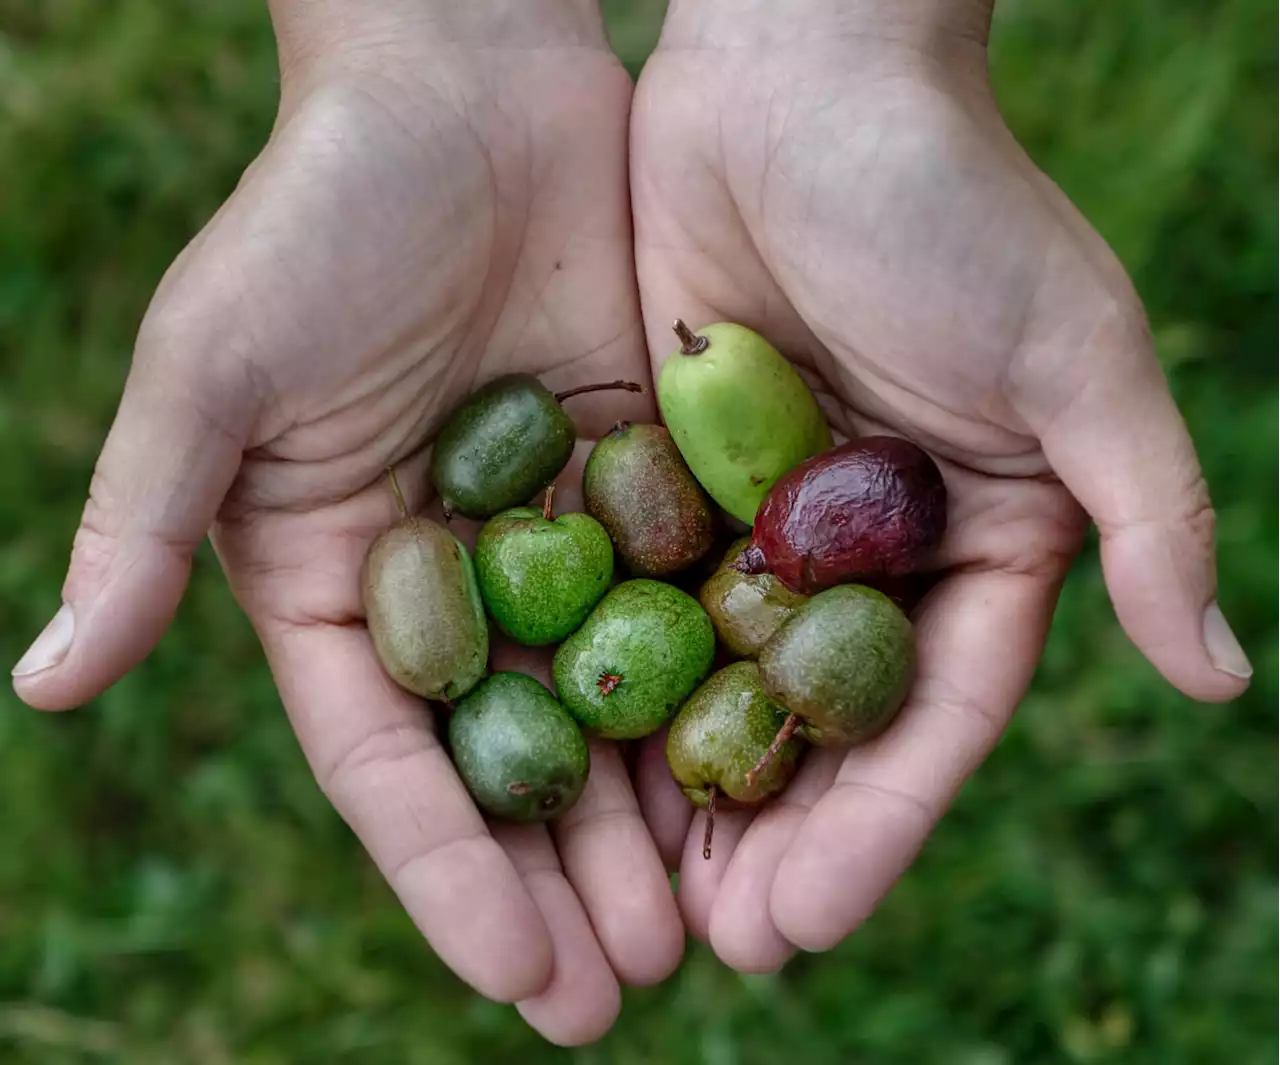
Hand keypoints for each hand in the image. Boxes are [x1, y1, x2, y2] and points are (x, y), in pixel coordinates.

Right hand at [11, 2, 681, 1044]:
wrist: (467, 91)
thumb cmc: (321, 215)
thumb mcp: (216, 370)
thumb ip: (141, 525)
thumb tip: (42, 688)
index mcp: (337, 579)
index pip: (391, 762)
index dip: (447, 877)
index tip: (515, 979)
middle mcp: (452, 577)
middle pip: (510, 760)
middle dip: (560, 883)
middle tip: (624, 995)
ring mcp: (558, 537)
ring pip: (612, 707)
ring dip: (650, 822)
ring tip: (701, 932)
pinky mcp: (648, 480)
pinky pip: (690, 606)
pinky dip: (723, 693)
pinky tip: (768, 779)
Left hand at [630, 0, 1252, 970]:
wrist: (798, 73)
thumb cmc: (950, 200)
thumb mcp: (1072, 359)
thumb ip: (1146, 514)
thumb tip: (1221, 677)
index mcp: (972, 539)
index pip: (924, 716)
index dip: (871, 829)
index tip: (800, 923)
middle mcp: (864, 546)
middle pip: (812, 725)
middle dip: (767, 839)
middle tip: (706, 947)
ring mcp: (755, 516)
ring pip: (712, 682)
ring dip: (676, 790)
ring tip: (628, 899)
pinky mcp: (665, 471)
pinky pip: (631, 595)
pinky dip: (604, 679)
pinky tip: (558, 761)